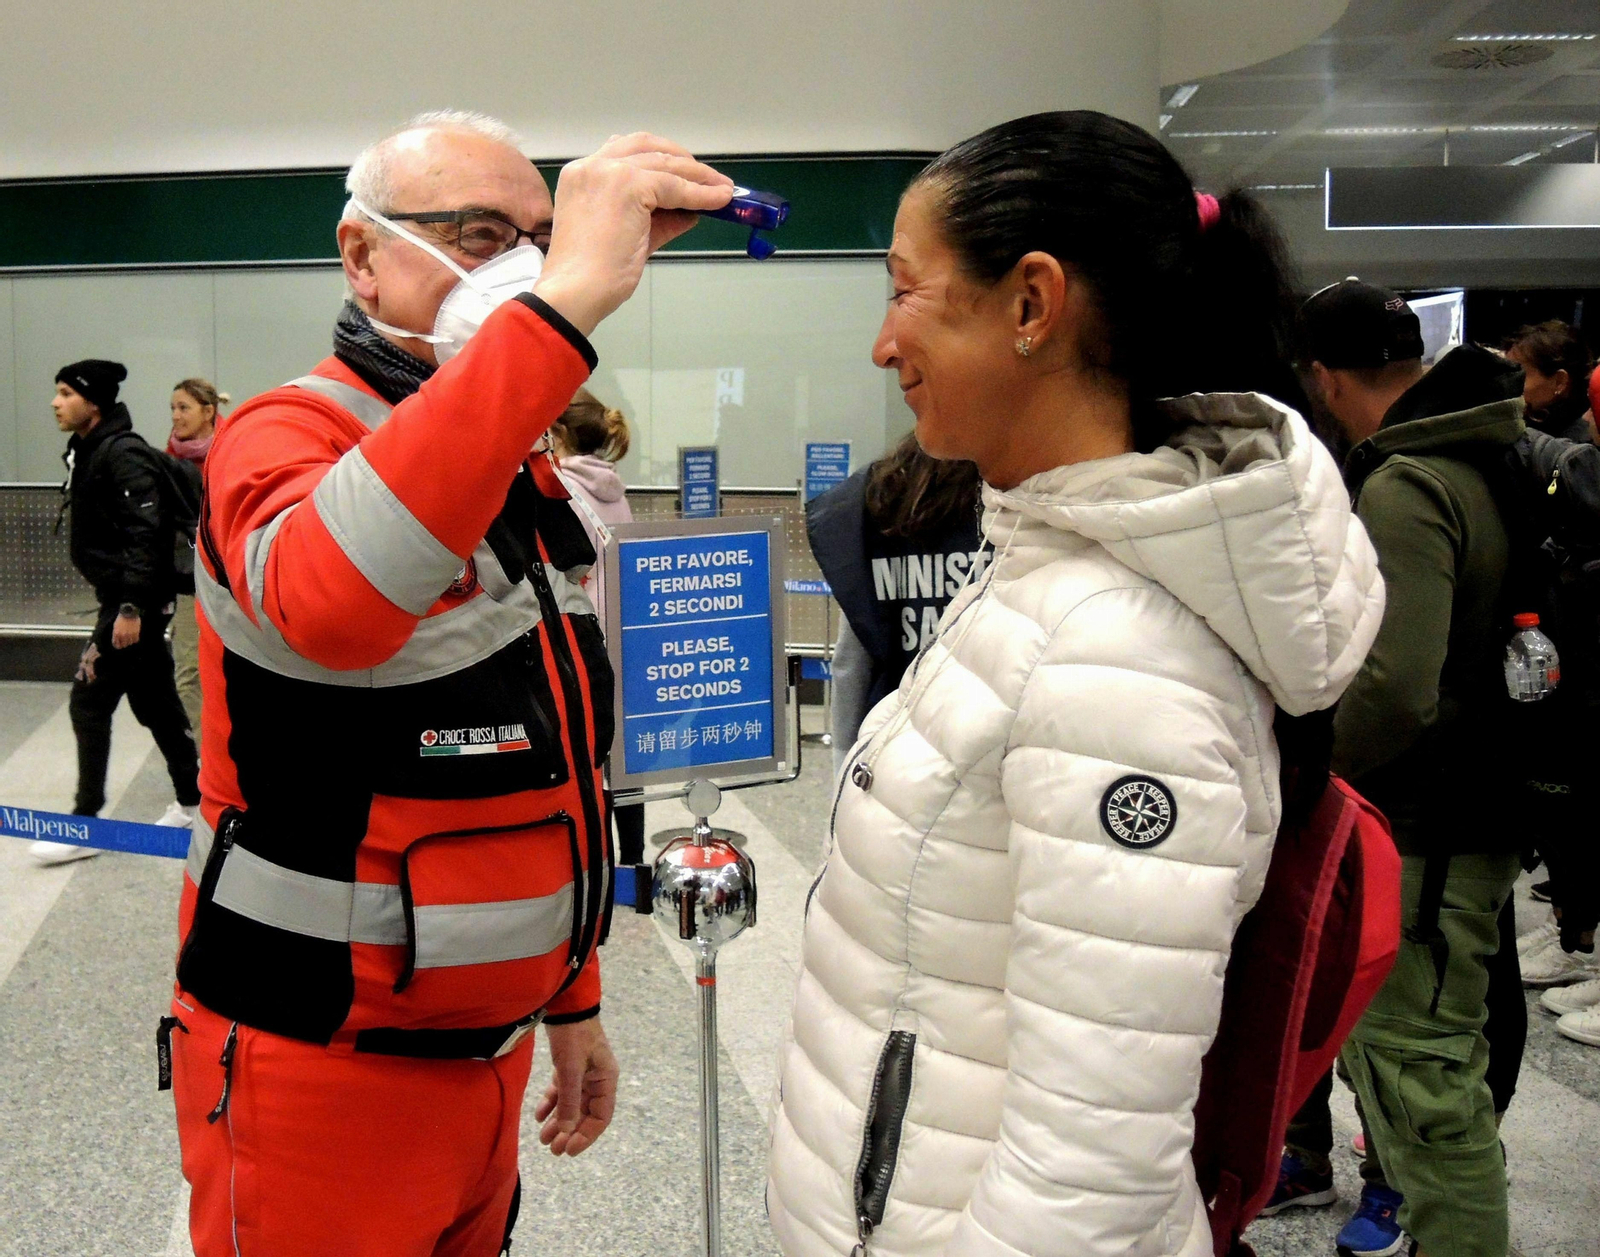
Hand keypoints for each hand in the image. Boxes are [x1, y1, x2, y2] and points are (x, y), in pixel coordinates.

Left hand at [111, 612, 140, 648]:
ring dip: (129, 642)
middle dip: (123, 644)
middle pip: (123, 645)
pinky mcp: (136, 633)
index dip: (117, 646)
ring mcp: (130, 634)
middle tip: (124, 643)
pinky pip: (135, 640)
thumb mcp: (115, 626)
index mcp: (116, 634)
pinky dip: (134, 640)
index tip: (118, 646)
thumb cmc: (121, 619)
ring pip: (130, 643)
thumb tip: (118, 640)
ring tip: (129, 639)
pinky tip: (133, 637)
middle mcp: (123, 635)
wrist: (128, 612)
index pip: (116, 644)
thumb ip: (116, 634)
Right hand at [534, 133, 733, 337]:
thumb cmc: (594, 275)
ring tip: (722, 189)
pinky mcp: (629, 185)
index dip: (662, 159)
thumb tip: (690, 211)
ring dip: (699, 175)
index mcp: (582, 175)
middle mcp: (592, 165)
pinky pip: (675, 185)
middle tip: (709, 178)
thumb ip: (658, 219)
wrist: (576, 292)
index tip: (687, 173)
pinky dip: (700, 193)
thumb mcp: (631, 237)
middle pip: (647, 146)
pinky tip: (718, 201)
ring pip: (665, 163)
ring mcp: (609, 172)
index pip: (627, 152)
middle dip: (683, 160)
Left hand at [534, 1017, 618, 1155]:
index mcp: (606, 1080)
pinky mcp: (569, 1067)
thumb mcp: (570, 1069)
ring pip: (572, 1105)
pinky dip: (551, 1104)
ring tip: (543, 1139)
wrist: (565, 1006)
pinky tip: (539, 1116)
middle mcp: (597, 1080)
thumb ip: (569, 1101)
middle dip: (570, 1133)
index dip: (586, 1136)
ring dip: (559, 1122)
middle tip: (554, 1150)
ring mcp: (583, 1074)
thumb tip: (566, 1131)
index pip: (601, 1117)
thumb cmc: (574, 1036)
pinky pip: (561, 1092)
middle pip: (585, 1114)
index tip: (569, 1150)